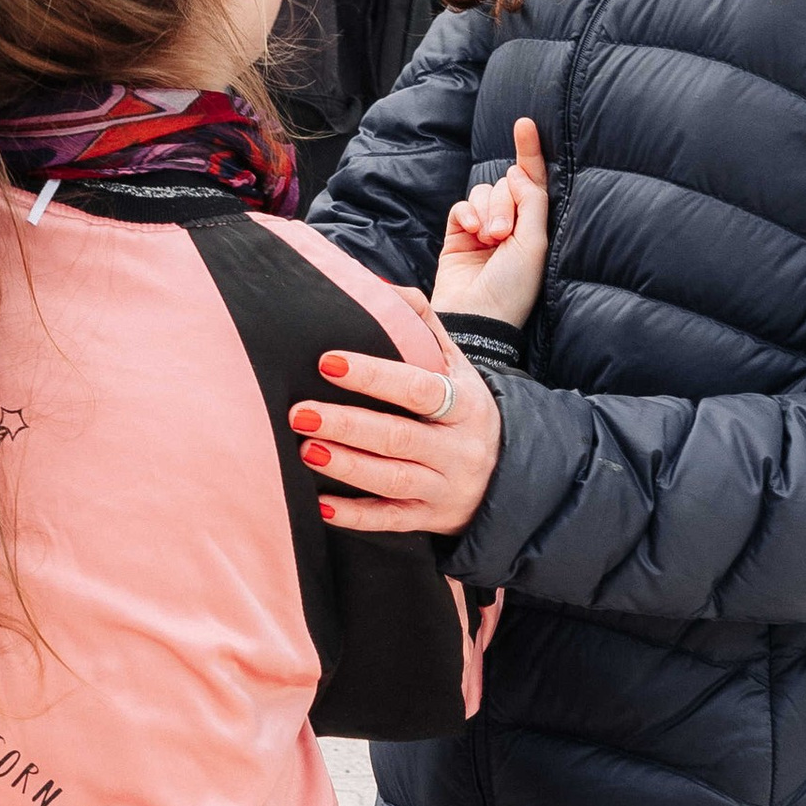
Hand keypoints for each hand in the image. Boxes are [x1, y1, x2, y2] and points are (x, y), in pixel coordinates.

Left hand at [288, 303, 500, 540]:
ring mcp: (444, 488)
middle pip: (399, 436)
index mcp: (465, 404)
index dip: (374, 376)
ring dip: (346, 466)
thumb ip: (420, 322)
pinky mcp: (429, 519)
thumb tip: (373, 285)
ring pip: (392, 479)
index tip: (328, 362)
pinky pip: (390, 520)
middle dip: (348, 425)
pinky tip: (320, 504)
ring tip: (305, 449)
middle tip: (299, 412)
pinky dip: (355, 515)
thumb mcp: (456, 365)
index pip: (419, 389)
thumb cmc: (464, 409)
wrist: (506, 474)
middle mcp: (458, 448)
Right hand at [432, 117, 547, 328]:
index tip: (525, 123)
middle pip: (505, 185)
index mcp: (534, 229)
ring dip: (487, 211)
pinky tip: (471, 232)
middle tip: (502, 234)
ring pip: (483, 193)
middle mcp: (510, 226)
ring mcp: (483, 231)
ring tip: (488, 239)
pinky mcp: (458, 236)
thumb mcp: (534, 244)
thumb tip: (518, 172)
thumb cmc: (512, 289)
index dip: (529, 152)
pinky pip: (461, 206)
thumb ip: (531, 202)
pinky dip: (467, 213)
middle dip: (504, 203)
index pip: (533, 183)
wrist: (477, 318)